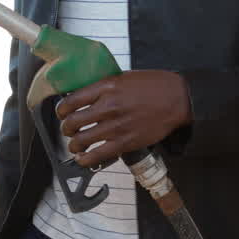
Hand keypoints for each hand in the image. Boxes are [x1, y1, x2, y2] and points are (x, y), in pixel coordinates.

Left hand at [57, 70, 190, 167]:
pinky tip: (83, 159)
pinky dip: (86, 160)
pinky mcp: (125, 142)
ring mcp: (116, 126)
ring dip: (74, 145)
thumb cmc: (154, 85)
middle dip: (66, 128)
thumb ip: (105, 87)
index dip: (61, 110)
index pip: (71, 100)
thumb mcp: (125, 77)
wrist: (177, 99)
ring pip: (81, 140)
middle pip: (72, 122)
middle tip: (69, 130)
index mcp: (106, 87)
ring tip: (76, 145)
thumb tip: (87, 95)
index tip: (62, 113)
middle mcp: (108, 106)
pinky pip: (98, 155)